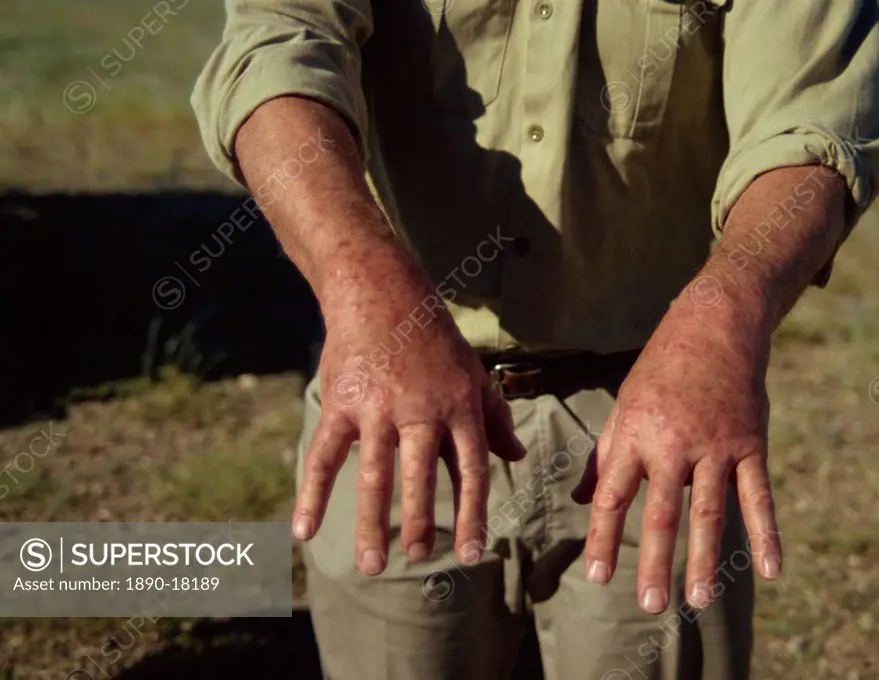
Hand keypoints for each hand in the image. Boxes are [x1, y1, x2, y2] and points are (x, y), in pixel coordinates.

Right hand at [291, 224, 524, 574]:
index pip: (471, 468)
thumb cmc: (434, 339)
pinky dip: (311, 494)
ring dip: (373, 523)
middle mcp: (420, 410)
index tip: (474, 554)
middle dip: (422, 521)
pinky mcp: (342, 404)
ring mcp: (377, 408)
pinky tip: (303, 531)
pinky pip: (324, 455)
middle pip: (421, 475)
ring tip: (373, 565)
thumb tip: (517, 457)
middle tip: (422, 558)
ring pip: (374, 474)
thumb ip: (495, 419)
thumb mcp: (473, 374)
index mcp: (458, 406)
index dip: (473, 513)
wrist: (381, 293)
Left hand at [572, 287, 780, 612]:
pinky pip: (759, 496)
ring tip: (698, 601)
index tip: (597, 576)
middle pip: (662, 513)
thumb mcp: (623, 407)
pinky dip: (767, 534)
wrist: (714, 326)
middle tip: (651, 606)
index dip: (603, 538)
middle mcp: (672, 444)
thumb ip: (605, 456)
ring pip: (709, 511)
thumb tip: (583, 500)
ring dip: (705, 559)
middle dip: (655, 563)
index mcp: (634, 435)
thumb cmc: (660, 371)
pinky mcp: (749, 445)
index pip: (612, 496)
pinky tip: (772, 570)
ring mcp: (715, 446)